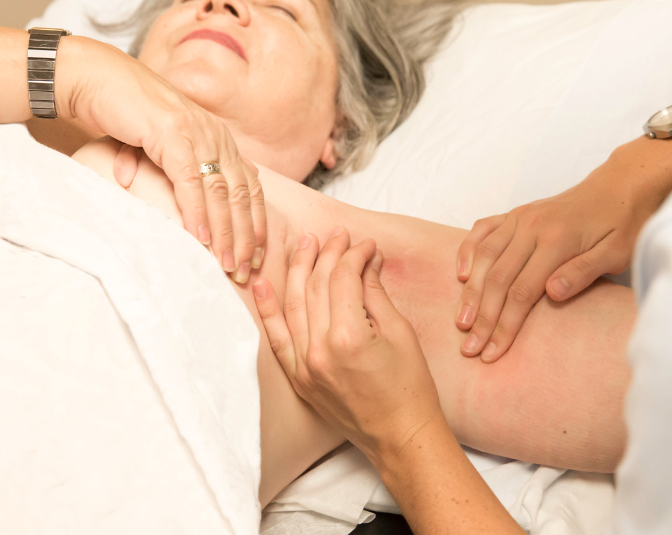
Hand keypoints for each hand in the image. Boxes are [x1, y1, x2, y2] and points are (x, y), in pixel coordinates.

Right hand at [57, 36, 266, 280]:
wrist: (96, 79)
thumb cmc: (126, 115)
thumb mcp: (163, 148)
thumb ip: (181, 174)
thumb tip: (191, 213)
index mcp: (219, 138)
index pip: (250, 187)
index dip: (255, 223)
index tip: (257, 256)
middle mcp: (215, 135)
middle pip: (242, 194)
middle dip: (246, 237)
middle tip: (247, 271)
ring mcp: (195, 133)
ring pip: (220, 191)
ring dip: (225, 231)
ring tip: (226, 262)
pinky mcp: (171, 134)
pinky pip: (189, 180)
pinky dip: (197, 210)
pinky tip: (200, 236)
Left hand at [252, 228, 443, 461]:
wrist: (401, 437)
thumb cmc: (410, 389)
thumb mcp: (400, 334)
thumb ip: (375, 294)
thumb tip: (366, 260)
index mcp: (348, 337)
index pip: (343, 279)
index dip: (354, 255)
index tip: (366, 244)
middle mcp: (319, 350)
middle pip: (316, 286)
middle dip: (327, 255)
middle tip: (336, 236)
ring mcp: (304, 366)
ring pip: (292, 304)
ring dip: (297, 270)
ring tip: (304, 245)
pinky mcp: (298, 378)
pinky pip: (276, 337)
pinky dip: (267, 309)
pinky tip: (261, 284)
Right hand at [456, 137, 671, 362]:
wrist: (621, 186)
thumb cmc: (623, 223)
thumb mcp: (617, 253)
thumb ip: (583, 272)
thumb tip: (552, 294)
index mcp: (557, 240)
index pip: (522, 292)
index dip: (505, 326)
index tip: (493, 352)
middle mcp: (532, 226)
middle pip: (498, 279)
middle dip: (482, 317)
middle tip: (470, 347)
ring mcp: (520, 217)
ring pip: (485, 257)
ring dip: (470, 292)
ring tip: (461, 321)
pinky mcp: (515, 213)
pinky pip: (482, 230)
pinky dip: (467, 251)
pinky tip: (460, 275)